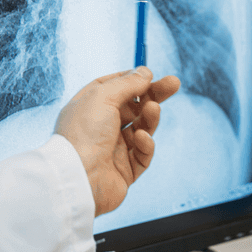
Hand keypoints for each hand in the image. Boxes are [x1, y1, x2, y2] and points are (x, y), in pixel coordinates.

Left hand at [55, 67, 180, 215]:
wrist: (78, 178)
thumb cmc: (82, 134)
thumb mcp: (103, 96)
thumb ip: (127, 83)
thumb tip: (145, 72)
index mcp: (88, 108)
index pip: (113, 88)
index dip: (131, 79)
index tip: (149, 74)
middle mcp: (99, 128)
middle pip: (133, 107)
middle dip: (153, 95)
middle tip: (174, 83)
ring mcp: (112, 149)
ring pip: (141, 128)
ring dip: (149, 117)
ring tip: (153, 109)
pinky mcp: (124, 171)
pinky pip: (142, 154)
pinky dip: (145, 144)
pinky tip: (141, 138)